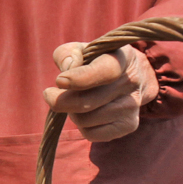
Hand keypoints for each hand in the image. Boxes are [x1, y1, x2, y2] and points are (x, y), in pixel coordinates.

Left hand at [43, 44, 157, 141]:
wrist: (129, 76)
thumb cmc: (97, 61)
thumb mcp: (82, 49)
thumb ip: (68, 54)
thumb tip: (66, 69)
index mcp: (122, 58)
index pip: (106, 71)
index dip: (80, 78)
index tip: (59, 81)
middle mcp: (131, 82)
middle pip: (88, 102)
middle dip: (61, 101)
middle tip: (50, 94)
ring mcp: (132, 106)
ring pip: (86, 120)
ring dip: (71, 113)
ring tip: (75, 101)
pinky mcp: (129, 125)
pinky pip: (92, 134)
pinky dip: (81, 127)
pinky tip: (85, 114)